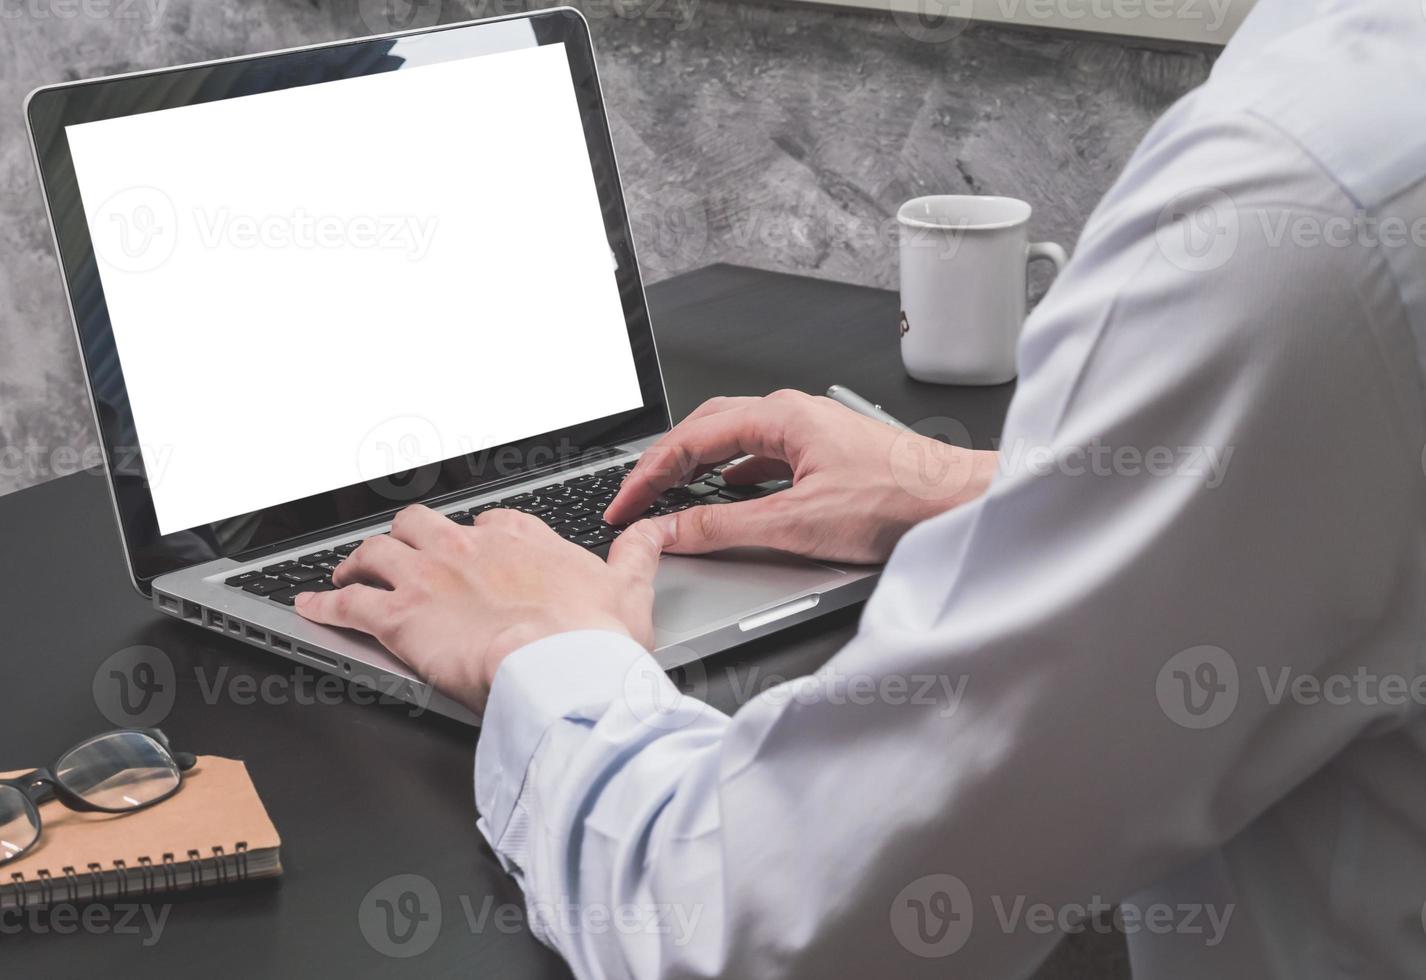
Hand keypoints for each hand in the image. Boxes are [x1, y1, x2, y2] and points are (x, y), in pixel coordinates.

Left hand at [294, 504, 667, 712]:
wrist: (563, 667)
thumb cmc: (595, 637)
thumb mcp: (631, 589)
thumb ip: (637, 554)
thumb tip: (652, 532)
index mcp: (522, 539)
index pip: (489, 521)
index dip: (475, 534)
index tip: (472, 547)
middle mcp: (468, 548)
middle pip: (422, 524)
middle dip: (409, 537)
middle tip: (404, 555)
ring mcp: (429, 578)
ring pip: (378, 552)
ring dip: (358, 562)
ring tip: (347, 573)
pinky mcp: (399, 616)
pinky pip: (348, 602)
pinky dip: (323, 603)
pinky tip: (310, 606)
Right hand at [605, 390, 997, 563]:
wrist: (959, 504)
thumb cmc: (898, 501)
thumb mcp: (796, 522)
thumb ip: (724, 527)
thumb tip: (672, 529)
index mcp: (780, 417)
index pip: (690, 439)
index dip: (648, 474)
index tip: (625, 504)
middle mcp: (793, 415)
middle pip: (706, 429)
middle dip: (665, 464)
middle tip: (636, 498)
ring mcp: (811, 433)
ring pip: (735, 440)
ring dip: (698, 467)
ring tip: (670, 495)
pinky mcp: (826, 455)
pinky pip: (762, 456)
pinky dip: (733, 474)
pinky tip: (731, 492)